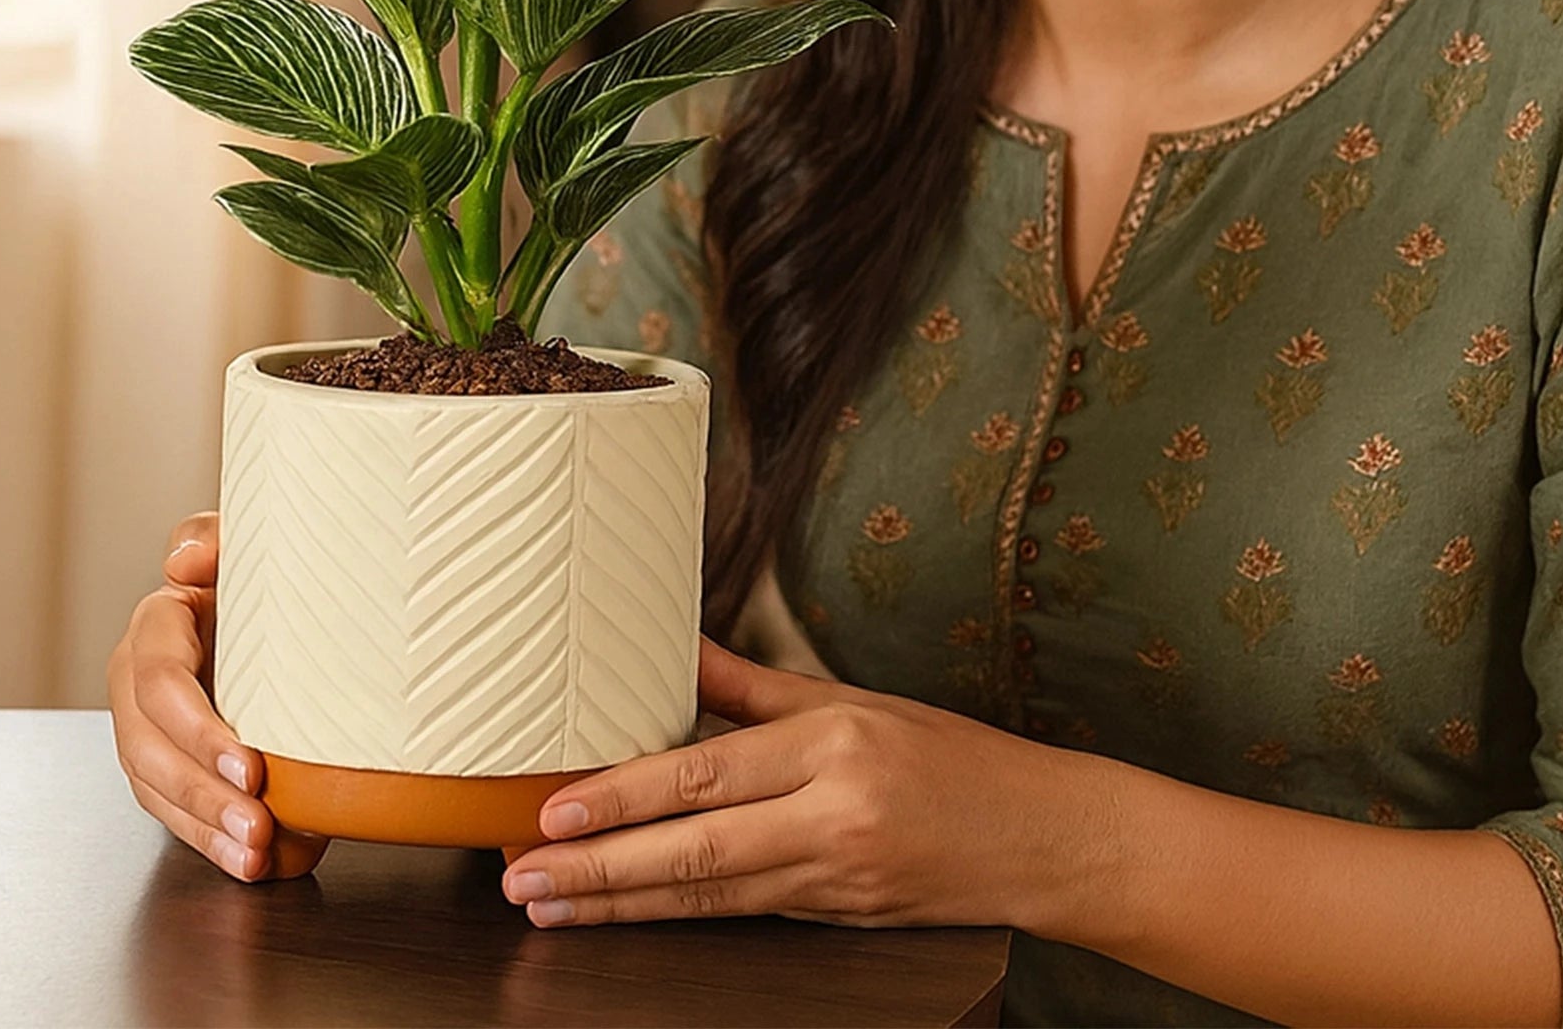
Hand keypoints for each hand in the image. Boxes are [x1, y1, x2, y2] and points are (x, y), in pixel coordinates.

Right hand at [107, 511, 327, 883]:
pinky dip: (209, 841)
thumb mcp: (245, 543)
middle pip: (153, 749)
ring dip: (206, 829)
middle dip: (203, 794)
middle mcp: (138, 682)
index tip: (251, 765)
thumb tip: (183, 561)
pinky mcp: (165, 766)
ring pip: (158, 790)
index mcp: (156, 628)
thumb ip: (212, 540)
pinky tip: (247, 862)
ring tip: (255, 856)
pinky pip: (174, 813)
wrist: (277, 607)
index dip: (199, 728)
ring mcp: (147, 730)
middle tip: (258, 824)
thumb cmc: (261, 573)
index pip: (160, 682)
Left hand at [499, 637, 1093, 930]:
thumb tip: (681, 643)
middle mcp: (832, 813)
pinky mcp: (839, 919)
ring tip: (549, 905)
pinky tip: (629, 914)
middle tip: (522, 873)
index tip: (553, 809)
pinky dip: (679, 916)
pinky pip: (745, 915)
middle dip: (597, 867)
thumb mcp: (856, 700)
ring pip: (708, 896)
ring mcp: (835, 877)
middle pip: (694, 848)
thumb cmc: (950, 756)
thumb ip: (756, 684)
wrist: (1040, 837)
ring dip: (619, 904)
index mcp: (834, 743)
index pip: (706, 772)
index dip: (624, 797)